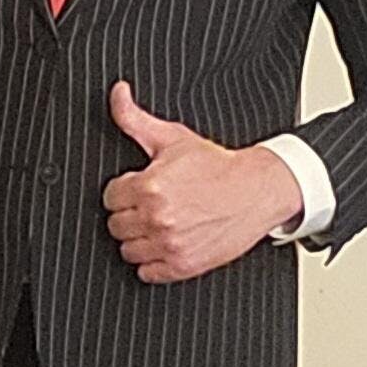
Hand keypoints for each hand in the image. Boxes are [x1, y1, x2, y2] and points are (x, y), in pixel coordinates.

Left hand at [103, 81, 303, 280]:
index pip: (110, 197)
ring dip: (138, 239)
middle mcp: (157, 218)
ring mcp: (169, 244)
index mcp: (150, 186)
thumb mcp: (173, 138)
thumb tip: (117, 94)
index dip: (124, 191)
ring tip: (158, 225)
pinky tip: (166, 243)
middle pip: (115, 225)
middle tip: (150, 206)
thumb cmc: (217, 167)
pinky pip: (146, 273)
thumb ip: (135, 119)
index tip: (140, 189)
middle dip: (129, 214)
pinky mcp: (182, 265)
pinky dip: (153, 263)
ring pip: (127, 251)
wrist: (256, 191)